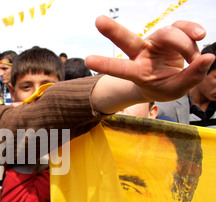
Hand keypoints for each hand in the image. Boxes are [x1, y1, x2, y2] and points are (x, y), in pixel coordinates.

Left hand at [86, 15, 214, 103]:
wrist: (168, 79)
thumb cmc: (164, 86)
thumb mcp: (176, 89)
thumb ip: (190, 77)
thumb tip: (207, 58)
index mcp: (137, 71)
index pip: (120, 68)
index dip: (106, 63)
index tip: (88, 60)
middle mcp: (142, 53)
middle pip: (127, 40)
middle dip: (113, 31)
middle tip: (98, 21)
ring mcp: (154, 41)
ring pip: (167, 33)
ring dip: (184, 43)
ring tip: (193, 57)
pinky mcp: (170, 33)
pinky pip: (182, 27)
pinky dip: (192, 31)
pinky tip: (199, 36)